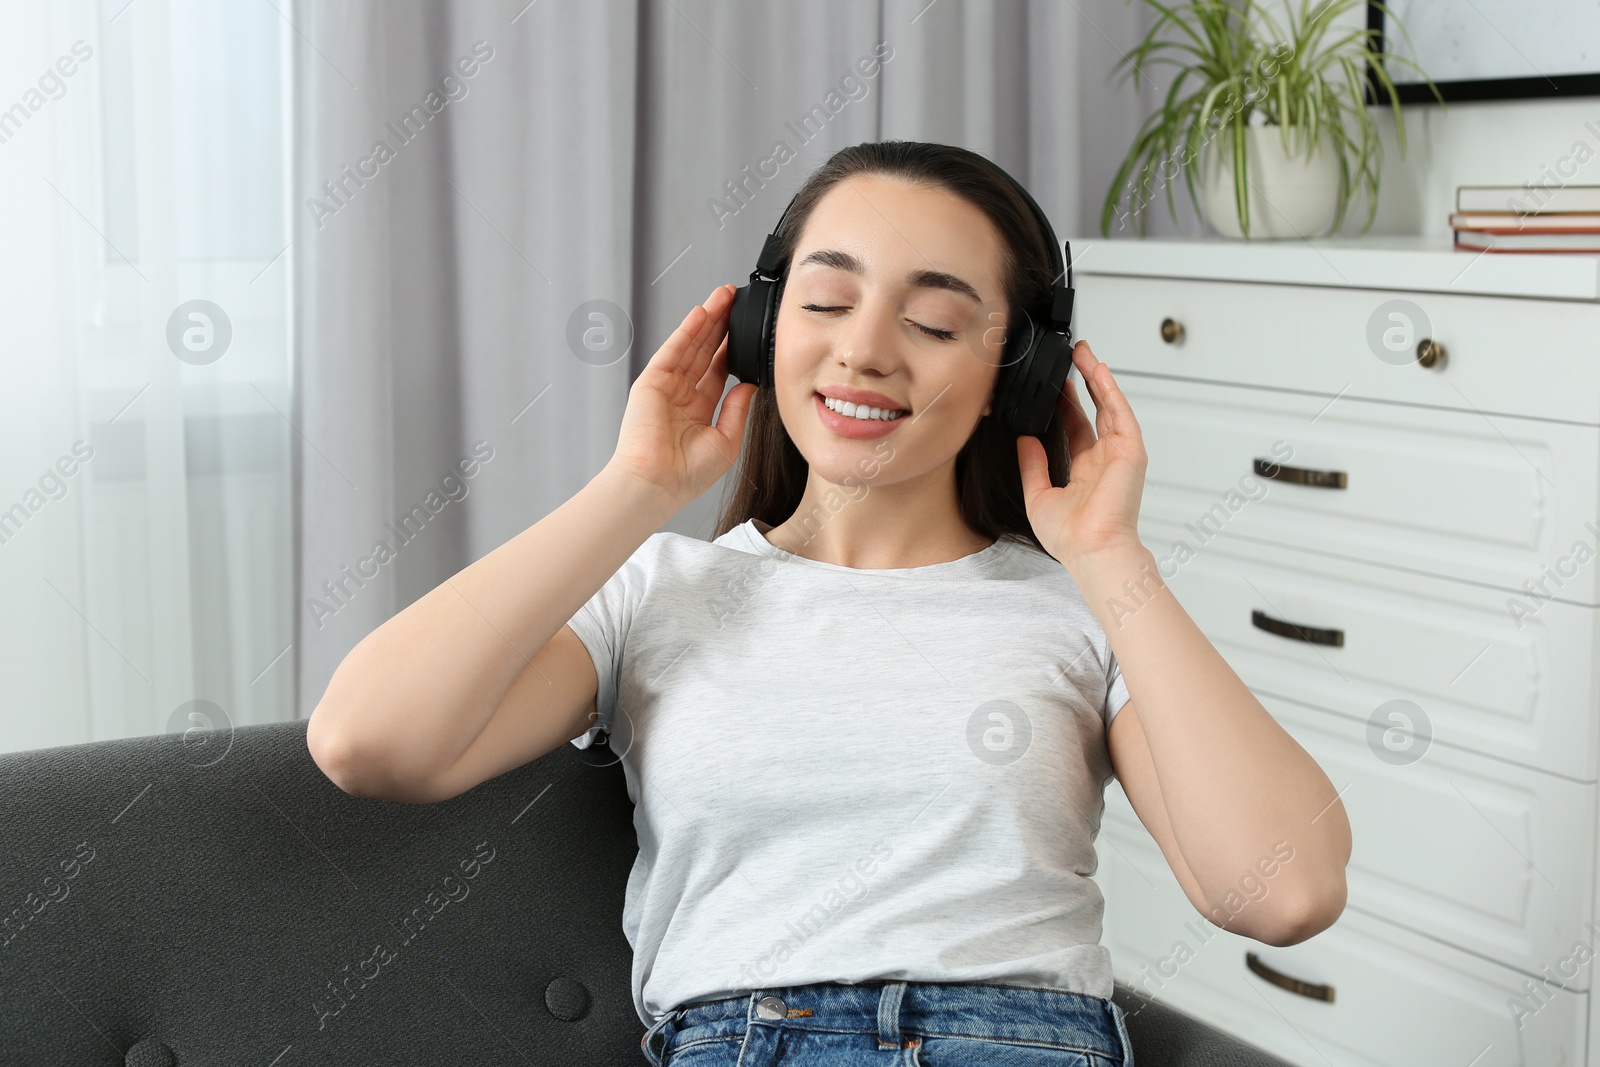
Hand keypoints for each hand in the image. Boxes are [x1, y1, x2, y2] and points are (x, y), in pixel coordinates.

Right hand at [605, 284, 756, 508]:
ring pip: (691, 345)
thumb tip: (749, 384)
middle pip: (705, 350)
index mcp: (698, 410)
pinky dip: (686, 331)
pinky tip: (702, 313)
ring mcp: (666, 386)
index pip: (718, 370)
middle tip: (735, 299)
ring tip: (723, 295)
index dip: (732, 347)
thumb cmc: (687, 474)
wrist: (657, 484)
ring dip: (707, 319)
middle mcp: (681, 394)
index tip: (747, 329)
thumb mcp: (726, 440)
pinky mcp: (652, 382)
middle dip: (721, 324)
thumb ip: (738, 409)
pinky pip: (672, 350)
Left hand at [1016, 340, 1146, 572]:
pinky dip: (1110, 390)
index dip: (1065, 405)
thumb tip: (1024, 439)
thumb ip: (1032, 465)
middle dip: (1082, 384)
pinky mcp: (1130, 451)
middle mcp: (1104, 460)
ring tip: (1083, 354)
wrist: (1090, 550)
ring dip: (1096, 378)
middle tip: (1070, 359)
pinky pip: (1120, 413)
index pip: (1076, 429)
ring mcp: (1119, 454)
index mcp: (1085, 472)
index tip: (1054, 386)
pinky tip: (1097, 371)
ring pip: (1108, 406)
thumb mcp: (1038, 495)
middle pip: (1094, 412)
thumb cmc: (1070, 537)